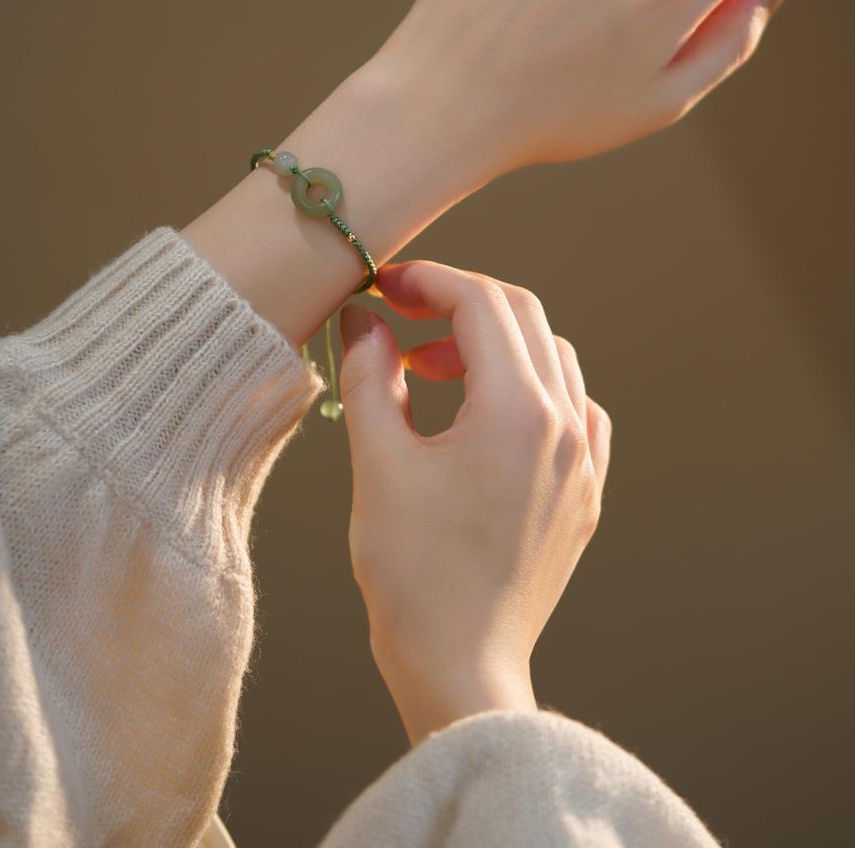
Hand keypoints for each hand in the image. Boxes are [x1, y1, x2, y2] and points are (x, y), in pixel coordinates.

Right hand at [338, 260, 610, 745]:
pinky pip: (573, 409)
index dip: (428, 281)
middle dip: (459, 300)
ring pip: (552, 358)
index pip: (481, 304)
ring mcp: (583, 462)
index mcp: (518, 413)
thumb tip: (364, 320)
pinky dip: (530, 388)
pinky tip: (485, 414)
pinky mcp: (584, 493)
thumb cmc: (414, 576)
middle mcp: (566, 427)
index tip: (384, 287)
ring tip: (433, 369)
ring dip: (493, 343)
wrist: (460, 668)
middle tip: (402, 313)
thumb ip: (372, 375)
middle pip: (523, 317)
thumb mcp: (379, 463)